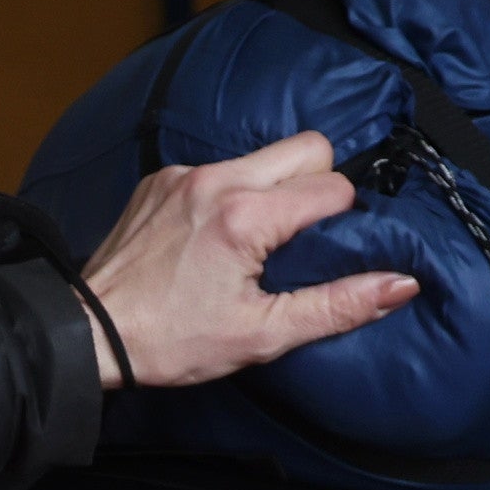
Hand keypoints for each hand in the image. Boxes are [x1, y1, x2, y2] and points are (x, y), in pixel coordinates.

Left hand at [72, 129, 417, 393]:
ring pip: (262, 156)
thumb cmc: (171, 341)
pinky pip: (219, 168)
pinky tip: (215, 237)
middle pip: (306, 147)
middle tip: (303, 237)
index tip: (328, 252)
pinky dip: (232, 193)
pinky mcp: (159, 179)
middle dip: (319, 184)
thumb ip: (337, 306)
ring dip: (274, 189)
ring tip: (258, 241)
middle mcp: (215, 179)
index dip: (344, 220)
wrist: (88, 333)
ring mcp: (183, 174)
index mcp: (245, 216)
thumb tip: (401, 284)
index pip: (332, 187)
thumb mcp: (261, 335)